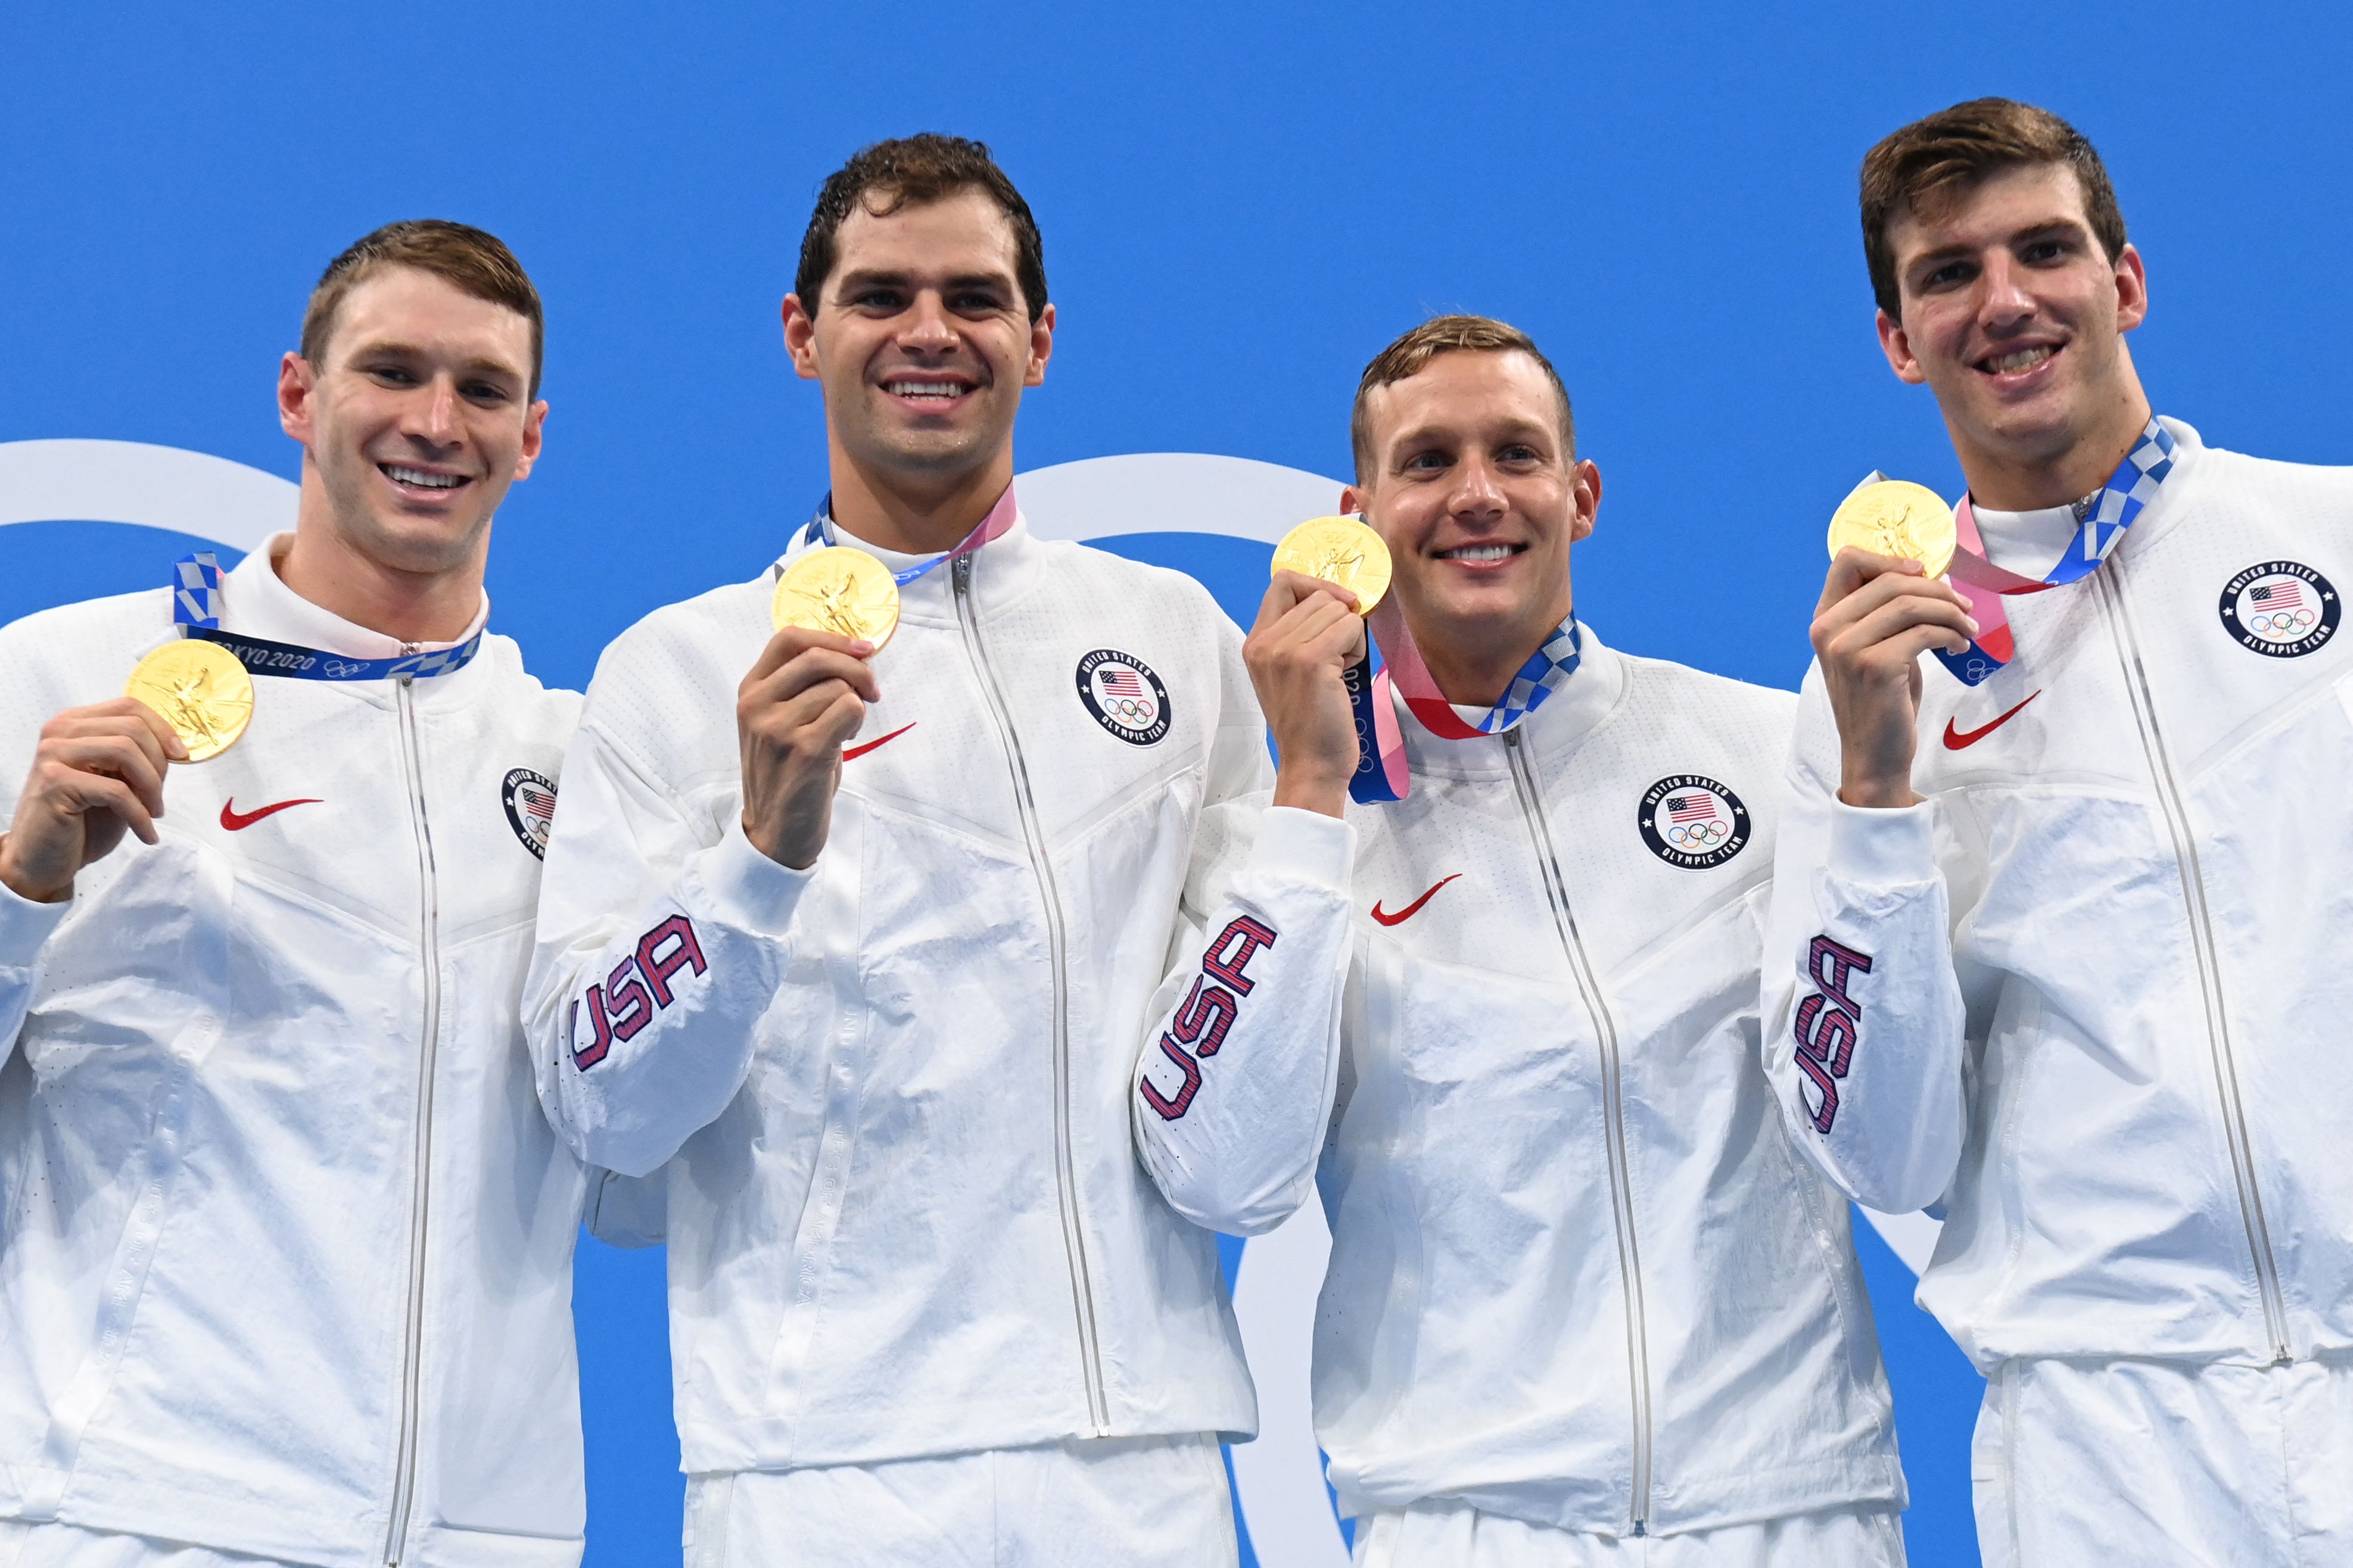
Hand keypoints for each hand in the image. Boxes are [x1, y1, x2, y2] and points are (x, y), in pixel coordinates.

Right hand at [0, 698, 185, 903]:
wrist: (43, 859)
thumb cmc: (82, 821)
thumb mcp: (114, 780)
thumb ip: (136, 757)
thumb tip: (176, 748)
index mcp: (75, 723)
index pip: (129, 707)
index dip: (163, 730)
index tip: (181, 757)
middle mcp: (59, 732)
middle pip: (132, 728)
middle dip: (159, 765)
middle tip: (158, 797)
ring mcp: (53, 755)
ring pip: (125, 752)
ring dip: (151, 787)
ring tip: (153, 812)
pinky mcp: (55, 783)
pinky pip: (117, 792)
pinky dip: (140, 816)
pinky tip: (146, 833)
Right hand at [736, 627, 880, 869]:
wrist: (775, 832)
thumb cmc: (785, 773)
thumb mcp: (778, 722)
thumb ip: (800, 687)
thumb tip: (851, 654)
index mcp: (750, 691)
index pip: (789, 639)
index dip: (832, 637)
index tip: (863, 648)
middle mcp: (757, 705)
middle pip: (818, 657)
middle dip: (858, 668)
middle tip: (873, 691)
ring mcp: (777, 727)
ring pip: (839, 687)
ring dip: (856, 703)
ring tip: (846, 728)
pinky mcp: (805, 749)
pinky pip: (849, 709)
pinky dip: (858, 720)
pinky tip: (847, 738)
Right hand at [1245, 570, 1366, 818]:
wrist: (1311, 765)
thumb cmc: (1309, 722)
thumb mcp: (1288, 671)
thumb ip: (1298, 634)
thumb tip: (1336, 598)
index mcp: (1255, 642)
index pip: (1283, 581)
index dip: (1316, 585)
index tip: (1336, 607)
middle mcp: (1264, 642)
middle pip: (1317, 594)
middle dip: (1339, 619)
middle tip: (1337, 656)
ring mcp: (1285, 650)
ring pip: (1337, 609)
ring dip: (1350, 635)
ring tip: (1340, 668)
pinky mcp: (1311, 660)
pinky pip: (1349, 626)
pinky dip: (1357, 646)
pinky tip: (1347, 672)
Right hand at [1811, 547, 1978, 808]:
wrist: (1874, 755)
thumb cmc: (1879, 701)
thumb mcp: (1873, 649)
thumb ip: (1884, 614)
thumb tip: (1929, 577)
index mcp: (1824, 619)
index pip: (1848, 560)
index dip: (1890, 559)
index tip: (1923, 575)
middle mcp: (1829, 629)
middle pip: (1891, 580)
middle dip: (1937, 590)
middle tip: (1964, 608)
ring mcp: (1848, 648)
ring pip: (1910, 603)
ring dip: (1950, 612)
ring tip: (1967, 630)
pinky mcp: (1875, 666)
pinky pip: (1924, 631)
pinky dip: (1951, 635)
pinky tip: (1958, 648)